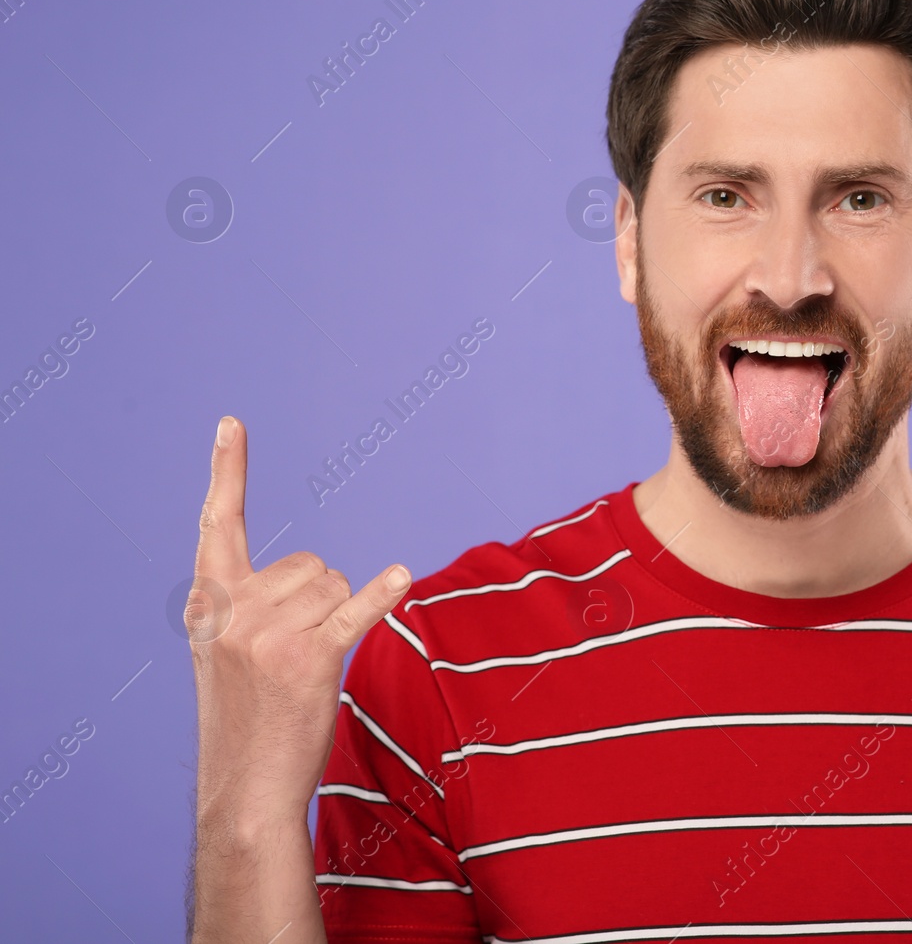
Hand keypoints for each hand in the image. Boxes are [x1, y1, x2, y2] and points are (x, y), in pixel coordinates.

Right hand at [189, 415, 411, 828]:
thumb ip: (243, 606)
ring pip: (335, 584)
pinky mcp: (311, 657)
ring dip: (337, 618)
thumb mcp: (220, 654)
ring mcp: (269, 633)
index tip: (232, 424)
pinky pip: (357, 610)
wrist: (245, 791)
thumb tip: (312, 574)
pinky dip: (382, 596)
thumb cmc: (245, 721)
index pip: (216, 526)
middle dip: (318, 598)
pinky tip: (400, 578)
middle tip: (294, 656)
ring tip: (306, 669)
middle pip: (309, 562)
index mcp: (206, 606)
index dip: (228, 473)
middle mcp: (232, 611)